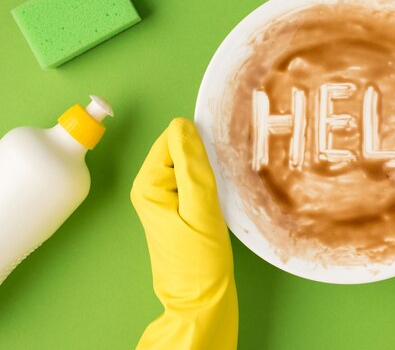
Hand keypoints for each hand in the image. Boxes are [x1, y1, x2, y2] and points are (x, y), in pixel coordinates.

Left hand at [131, 118, 237, 349]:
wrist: (202, 297)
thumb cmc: (199, 259)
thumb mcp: (200, 208)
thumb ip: (191, 165)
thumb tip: (183, 125)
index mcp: (148, 184)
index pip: (172, 139)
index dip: (198, 146)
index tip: (215, 166)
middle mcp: (151, 186)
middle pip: (180, 149)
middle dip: (203, 159)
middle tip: (218, 185)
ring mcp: (164, 196)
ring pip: (190, 163)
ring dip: (208, 171)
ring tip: (218, 194)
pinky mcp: (178, 205)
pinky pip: (194, 179)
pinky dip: (209, 183)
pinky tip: (218, 199)